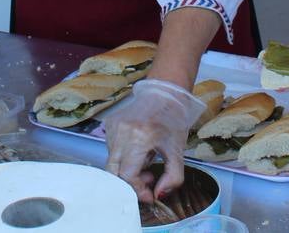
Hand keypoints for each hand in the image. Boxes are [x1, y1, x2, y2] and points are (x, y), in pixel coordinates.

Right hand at [104, 79, 205, 202]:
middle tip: (148, 181)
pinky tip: (139, 152)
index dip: (138, 190)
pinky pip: (112, 151)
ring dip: (127, 171)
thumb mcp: (178, 151)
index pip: (127, 175)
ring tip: (147, 162)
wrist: (165, 93)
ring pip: (112, 163)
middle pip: (114, 172)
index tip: (149, 194)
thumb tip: (158, 195)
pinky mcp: (109, 125)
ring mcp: (113, 127)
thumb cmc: (173, 120)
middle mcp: (122, 131)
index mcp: (140, 136)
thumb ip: (173, 178)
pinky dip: (124, 158)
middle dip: (130, 184)